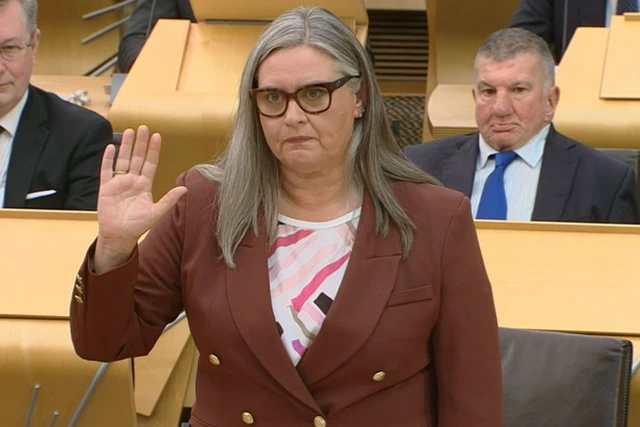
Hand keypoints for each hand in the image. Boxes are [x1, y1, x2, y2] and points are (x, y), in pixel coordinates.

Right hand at [94, 126, 186, 271]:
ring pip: (123, 160)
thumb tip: (185, 189)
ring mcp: (118, 183)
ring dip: (126, 146)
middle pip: (137, 158)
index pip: (150, 163)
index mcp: (144, 185)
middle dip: (141, 143)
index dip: (154, 150)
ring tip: (130, 132)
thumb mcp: (156, 212)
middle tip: (144, 127)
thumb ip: (169, 200)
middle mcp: (132, 181)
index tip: (157, 136)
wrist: (119, 235)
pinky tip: (111, 147)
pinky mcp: (105, 187)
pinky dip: (107, 159)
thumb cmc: (137, 225)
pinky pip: (106, 170)